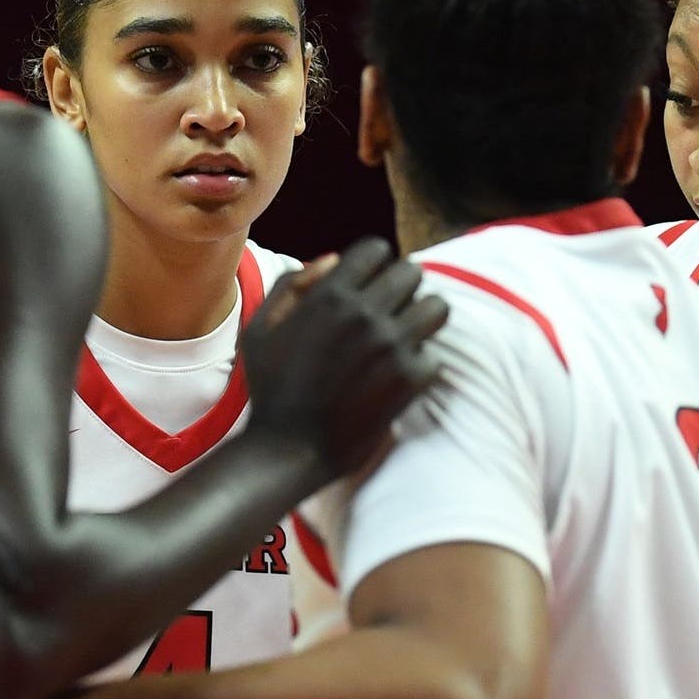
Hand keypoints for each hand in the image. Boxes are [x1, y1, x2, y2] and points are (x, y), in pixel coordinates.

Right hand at [241, 238, 446, 480]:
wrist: (288, 449)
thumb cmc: (271, 388)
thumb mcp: (262, 328)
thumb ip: (293, 285)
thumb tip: (333, 258)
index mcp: (329, 294)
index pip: (376, 249)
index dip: (375, 266)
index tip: (370, 286)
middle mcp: (364, 313)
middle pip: (412, 272)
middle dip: (403, 290)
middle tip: (391, 313)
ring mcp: (390, 345)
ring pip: (437, 308)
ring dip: (423, 320)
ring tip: (406, 338)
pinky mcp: (409, 379)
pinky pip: (435, 356)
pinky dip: (420, 367)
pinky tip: (398, 378)